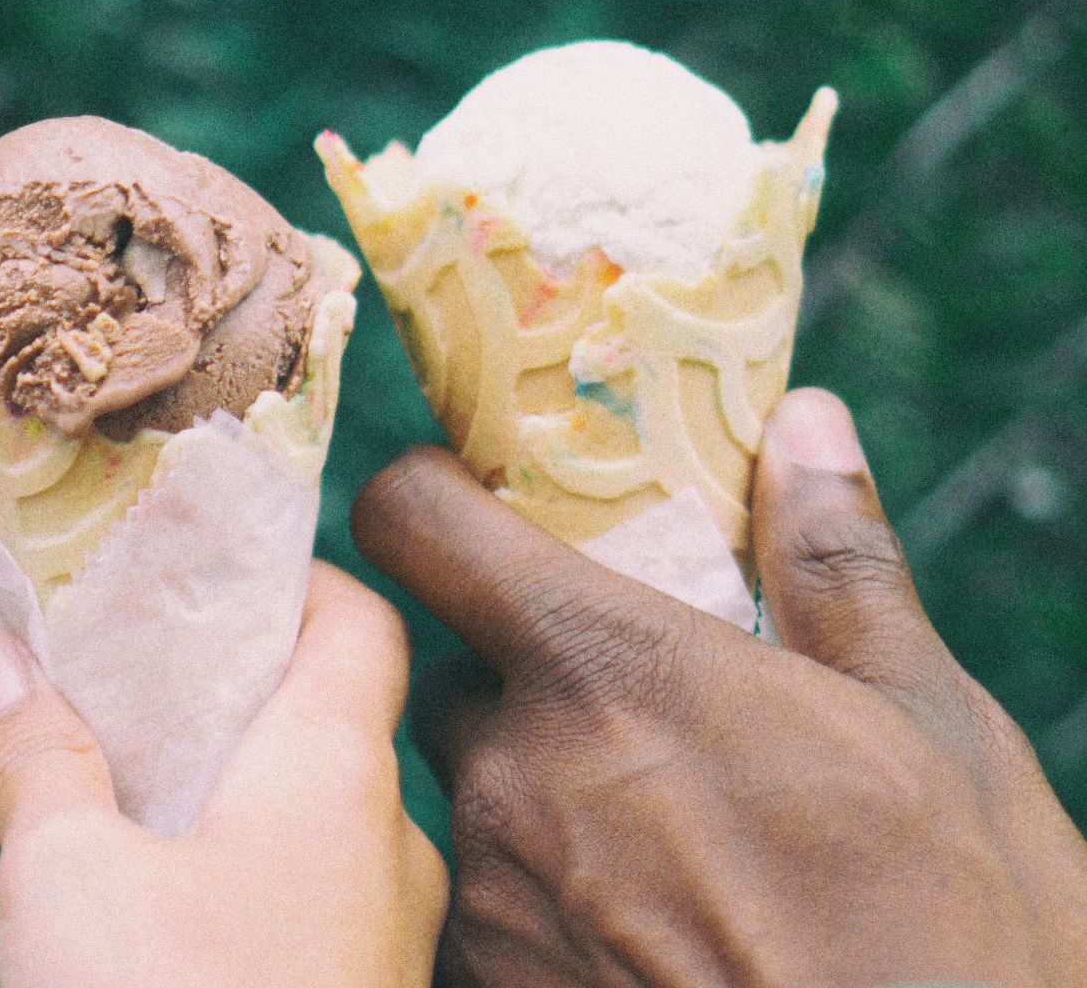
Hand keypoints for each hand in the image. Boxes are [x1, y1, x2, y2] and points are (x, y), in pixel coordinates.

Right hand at [0, 561, 446, 987]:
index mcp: (336, 770)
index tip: (195, 560)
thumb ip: (31, 752)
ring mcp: (377, 935)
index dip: (284, 571)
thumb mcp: (67, 874)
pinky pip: (297, 896)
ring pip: (305, 813)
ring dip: (216, 777)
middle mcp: (383, 842)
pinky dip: (229, 862)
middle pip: (323, 711)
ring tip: (109, 762)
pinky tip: (143, 885)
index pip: (356, 616)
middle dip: (221, 678)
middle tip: (119, 657)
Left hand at [354, 388, 1086, 986]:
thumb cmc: (947, 935)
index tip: (469, 507)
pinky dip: (543, 905)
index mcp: (601, 667)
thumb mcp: (931, 728)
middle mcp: (510, 772)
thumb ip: (836, 567)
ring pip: (473, 798)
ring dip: (542, 799)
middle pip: (456, 675)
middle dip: (525, 681)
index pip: (412, 522)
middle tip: (639, 719)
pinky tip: (645, 937)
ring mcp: (488, 894)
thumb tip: (806, 429)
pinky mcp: (485, 987)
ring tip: (673, 850)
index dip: (427, 501)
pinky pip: (485, 910)